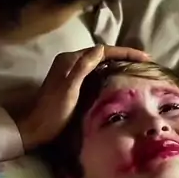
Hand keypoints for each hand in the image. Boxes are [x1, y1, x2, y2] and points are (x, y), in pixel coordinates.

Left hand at [14, 44, 150, 149]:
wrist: (34, 129)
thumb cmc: (52, 112)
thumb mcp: (69, 89)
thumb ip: (82, 67)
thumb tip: (100, 49)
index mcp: (69, 60)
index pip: (102, 50)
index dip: (124, 52)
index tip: (144, 57)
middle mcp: (69, 62)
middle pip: (101, 53)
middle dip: (122, 55)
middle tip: (143, 62)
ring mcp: (70, 72)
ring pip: (98, 62)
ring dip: (116, 63)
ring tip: (135, 68)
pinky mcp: (71, 83)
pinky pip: (94, 72)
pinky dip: (108, 72)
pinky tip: (118, 79)